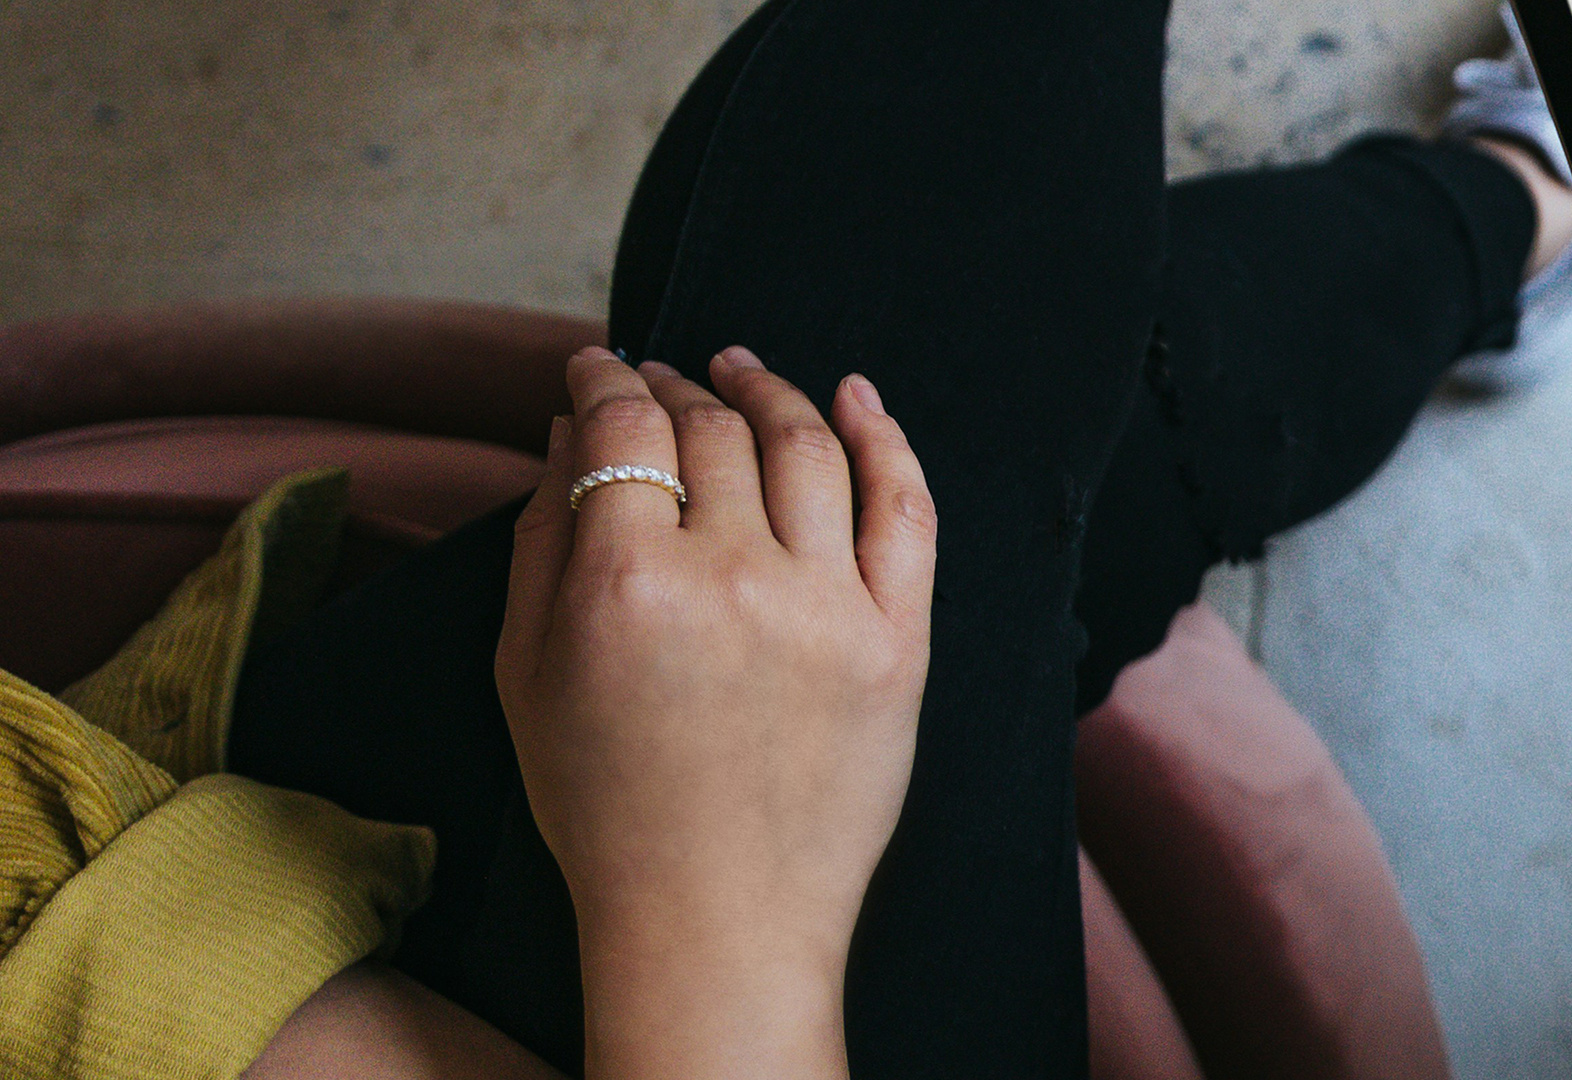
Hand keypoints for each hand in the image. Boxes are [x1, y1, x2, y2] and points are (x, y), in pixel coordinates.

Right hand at [495, 347, 933, 1077]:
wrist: (717, 913)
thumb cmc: (606, 801)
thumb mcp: (527, 670)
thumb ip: (543, 542)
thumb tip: (567, 434)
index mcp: (627, 580)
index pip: (623, 428)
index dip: (606, 380)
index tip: (598, 366)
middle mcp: (735, 575)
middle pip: (713, 432)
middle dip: (679, 387)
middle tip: (667, 376)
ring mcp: (829, 604)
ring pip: (807, 449)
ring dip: (772, 394)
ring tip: (745, 373)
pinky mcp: (900, 640)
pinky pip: (906, 508)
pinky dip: (884, 438)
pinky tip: (859, 399)